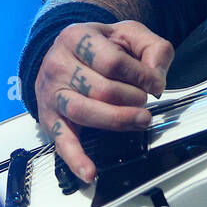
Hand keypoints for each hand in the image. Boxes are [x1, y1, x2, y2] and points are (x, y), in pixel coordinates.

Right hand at [34, 20, 173, 181]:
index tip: (155, 83)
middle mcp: (58, 65)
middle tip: (144, 100)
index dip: (141, 76)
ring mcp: (52, 93)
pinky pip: (61, 141)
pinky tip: (90, 171)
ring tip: (140, 120)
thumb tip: (156, 77)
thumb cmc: (100, 45)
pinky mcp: (50, 118)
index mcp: (77, 38)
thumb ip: (153, 48)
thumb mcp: (129, 34)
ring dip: (118, 120)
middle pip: (101, 90)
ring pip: (84, 112)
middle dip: (133, 98)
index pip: (113, 62)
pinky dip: (75, 159)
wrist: (66, 51)